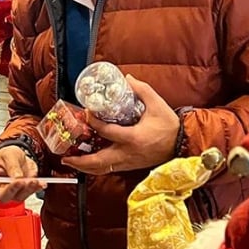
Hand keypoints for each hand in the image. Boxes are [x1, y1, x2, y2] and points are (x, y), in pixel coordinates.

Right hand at [0, 145, 46, 202]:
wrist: (18, 158)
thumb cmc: (8, 156)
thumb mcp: (9, 155)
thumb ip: (12, 165)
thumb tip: (17, 177)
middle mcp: (0, 189)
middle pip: (4, 195)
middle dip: (13, 189)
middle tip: (20, 181)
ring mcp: (13, 192)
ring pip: (19, 196)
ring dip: (28, 189)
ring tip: (33, 180)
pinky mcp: (24, 192)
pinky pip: (31, 192)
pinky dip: (37, 188)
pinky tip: (41, 184)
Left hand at [64, 76, 183, 175]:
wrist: (183, 144)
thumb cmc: (170, 126)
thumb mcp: (157, 104)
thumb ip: (141, 90)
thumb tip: (126, 78)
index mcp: (133, 138)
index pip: (106, 131)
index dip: (93, 122)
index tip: (87, 113)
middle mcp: (128, 153)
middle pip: (99, 162)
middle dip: (80, 161)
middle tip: (66, 156)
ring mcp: (129, 162)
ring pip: (103, 170)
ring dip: (86, 167)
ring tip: (72, 162)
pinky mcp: (131, 166)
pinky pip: (110, 169)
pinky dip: (97, 167)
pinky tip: (89, 162)